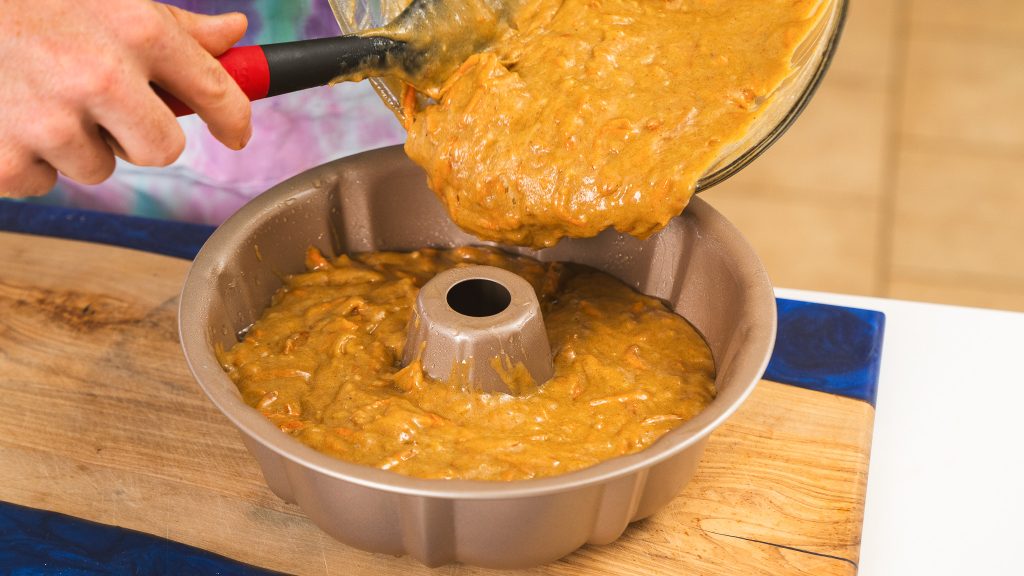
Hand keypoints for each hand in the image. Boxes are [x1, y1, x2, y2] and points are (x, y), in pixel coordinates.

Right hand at [0, 0, 251, 196]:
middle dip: (140, 136)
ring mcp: (51, 119)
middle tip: (102, 106)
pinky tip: (5, 115)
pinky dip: (26, 158)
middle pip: (163, 152)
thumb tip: (235, 36)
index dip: (235, 120)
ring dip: (75, 144)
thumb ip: (175, 26)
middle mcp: (101, 75)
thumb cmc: (28, 1)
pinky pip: (43, 182)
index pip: (218, 93)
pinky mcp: (5, 155)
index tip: (237, 134)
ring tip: (36, 94)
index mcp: (136, 30)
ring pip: (99, 169)